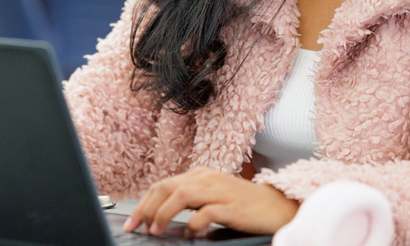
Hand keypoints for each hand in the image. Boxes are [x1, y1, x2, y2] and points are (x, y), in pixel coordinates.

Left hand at [122, 166, 298, 235]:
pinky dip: (193, 224)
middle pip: (166, 187)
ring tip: (156, 230)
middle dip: (146, 208)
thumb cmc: (241, 204)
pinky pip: (206, 213)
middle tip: (136, 226)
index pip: (163, 184)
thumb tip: (159, 215)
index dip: (144, 203)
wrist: (276, 205)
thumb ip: (190, 200)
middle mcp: (206, 179)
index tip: (133, 221)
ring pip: (181, 195)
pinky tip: (189, 234)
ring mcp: (219, 191)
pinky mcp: (231, 207)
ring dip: (163, 214)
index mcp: (199, 175)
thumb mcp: (212, 196)